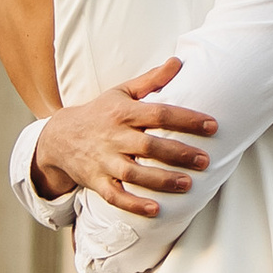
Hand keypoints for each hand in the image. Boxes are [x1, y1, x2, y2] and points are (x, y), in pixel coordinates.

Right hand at [32, 60, 217, 217]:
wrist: (59, 138)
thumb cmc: (100, 113)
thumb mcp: (122, 92)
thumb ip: (152, 79)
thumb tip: (178, 61)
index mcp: (124, 113)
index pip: (160, 113)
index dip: (187, 119)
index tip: (213, 125)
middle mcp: (114, 137)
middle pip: (150, 146)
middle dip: (179, 154)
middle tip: (205, 161)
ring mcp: (104, 161)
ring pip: (134, 173)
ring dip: (161, 181)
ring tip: (188, 184)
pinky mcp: (97, 182)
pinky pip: (115, 196)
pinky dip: (134, 204)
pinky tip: (155, 210)